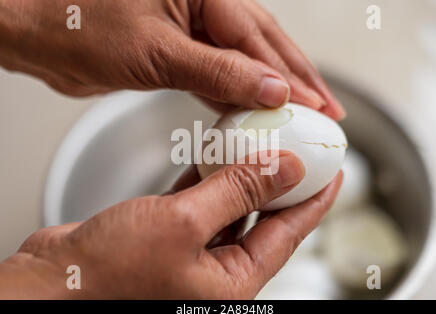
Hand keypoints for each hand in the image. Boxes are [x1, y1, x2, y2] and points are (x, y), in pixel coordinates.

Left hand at [0, 0, 343, 118]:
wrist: (41, 34)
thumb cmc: (80, 26)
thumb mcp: (157, 52)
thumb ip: (217, 71)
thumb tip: (270, 87)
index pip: (259, 38)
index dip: (292, 76)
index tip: (317, 105)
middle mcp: (204, 4)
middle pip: (264, 45)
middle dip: (298, 80)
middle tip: (327, 109)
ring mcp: (193, 27)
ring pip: (245, 61)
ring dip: (274, 89)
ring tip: (304, 112)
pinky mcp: (180, 50)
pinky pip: (220, 73)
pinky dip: (239, 94)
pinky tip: (257, 111)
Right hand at [0, 151, 341, 298]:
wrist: (54, 284)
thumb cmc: (108, 275)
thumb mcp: (184, 224)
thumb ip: (237, 192)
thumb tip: (285, 168)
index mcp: (233, 281)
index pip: (290, 233)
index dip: (315, 200)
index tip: (333, 171)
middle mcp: (217, 270)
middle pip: (265, 218)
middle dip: (282, 182)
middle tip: (298, 149)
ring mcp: (192, 251)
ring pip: (231, 206)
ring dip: (242, 174)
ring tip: (258, 143)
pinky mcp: (167, 235)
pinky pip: (200, 202)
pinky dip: (207, 177)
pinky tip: (213, 155)